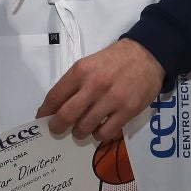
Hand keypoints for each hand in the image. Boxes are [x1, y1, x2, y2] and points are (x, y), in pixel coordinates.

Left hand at [38, 38, 165, 141]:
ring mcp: (111, 99)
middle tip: (57, 130)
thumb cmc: (115, 60)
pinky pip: (106, 132)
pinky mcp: (127, 110)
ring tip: (81, 130)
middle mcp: (94, 85)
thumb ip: (74, 83)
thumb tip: (57, 106)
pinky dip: (98, 135)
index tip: (42, 119)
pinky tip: (99, 130)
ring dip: (79, 133)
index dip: (45, 112)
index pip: (55, 97)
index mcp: (81, 71)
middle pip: (66, 115)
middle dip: (57, 127)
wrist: (147, 55)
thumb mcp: (89, 63)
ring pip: (84, 127)